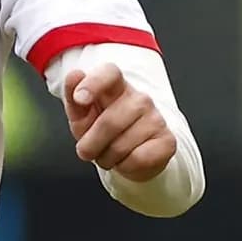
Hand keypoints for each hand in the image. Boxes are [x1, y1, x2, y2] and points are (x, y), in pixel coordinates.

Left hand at [63, 63, 177, 181]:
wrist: (130, 155)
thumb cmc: (102, 130)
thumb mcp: (81, 117)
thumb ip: (74, 98)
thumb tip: (74, 75)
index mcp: (116, 86)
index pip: (109, 73)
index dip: (93, 84)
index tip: (79, 99)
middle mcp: (139, 98)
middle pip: (109, 121)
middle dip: (90, 144)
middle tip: (87, 151)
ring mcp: (156, 118)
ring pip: (121, 146)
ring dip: (106, 158)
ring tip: (109, 154)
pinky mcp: (167, 141)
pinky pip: (138, 159)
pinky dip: (125, 167)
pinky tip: (126, 160)